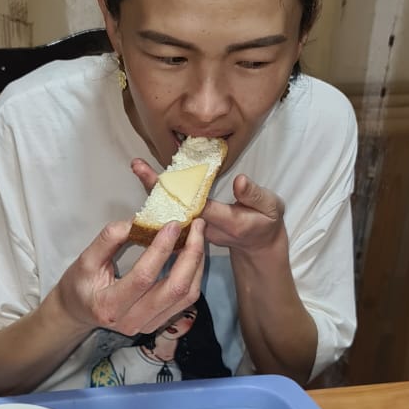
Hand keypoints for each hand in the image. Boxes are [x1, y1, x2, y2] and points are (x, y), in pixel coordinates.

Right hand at [55, 216, 205, 337]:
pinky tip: (192, 255)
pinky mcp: (158, 324)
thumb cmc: (80, 284)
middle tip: (196, 226)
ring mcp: (148, 326)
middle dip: (190, 255)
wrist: (78, 312)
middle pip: (174, 289)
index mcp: (110, 306)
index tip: (173, 224)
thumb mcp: (85, 258)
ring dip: (197, 264)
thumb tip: (139, 221)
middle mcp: (132, 321)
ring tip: (197, 237)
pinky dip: (194, 276)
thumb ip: (110, 239)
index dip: (161, 249)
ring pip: (186, 296)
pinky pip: (186, 301)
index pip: (143, 277)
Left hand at [132, 159, 285, 256]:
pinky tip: (147, 179)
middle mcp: (205, 228)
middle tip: (138, 166)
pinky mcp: (191, 227)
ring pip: (171, 209)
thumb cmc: (265, 221)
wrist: (257, 243)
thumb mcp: (270, 207)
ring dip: (154, 189)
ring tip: (138, 166)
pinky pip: (173, 210)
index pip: (199, 207)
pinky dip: (161, 195)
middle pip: (177, 207)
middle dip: (156, 187)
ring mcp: (196, 229)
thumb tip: (238, 180)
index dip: (181, 193)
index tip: (164, 178)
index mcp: (226, 222)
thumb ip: (254, 195)